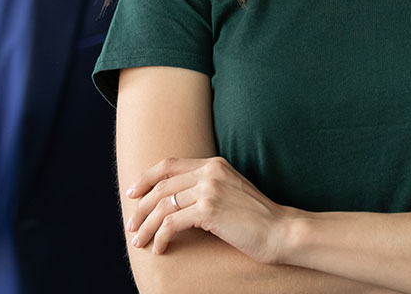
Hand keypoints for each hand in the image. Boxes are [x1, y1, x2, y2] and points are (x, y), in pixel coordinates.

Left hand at [125, 156, 291, 260]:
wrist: (279, 229)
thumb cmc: (255, 217)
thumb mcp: (230, 192)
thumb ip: (207, 187)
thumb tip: (175, 200)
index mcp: (215, 163)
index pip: (169, 165)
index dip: (146, 178)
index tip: (132, 194)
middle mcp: (210, 171)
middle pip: (161, 186)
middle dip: (140, 208)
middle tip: (131, 227)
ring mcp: (210, 188)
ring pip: (162, 206)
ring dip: (146, 226)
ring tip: (139, 242)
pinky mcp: (209, 209)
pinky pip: (171, 223)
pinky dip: (160, 237)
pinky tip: (160, 248)